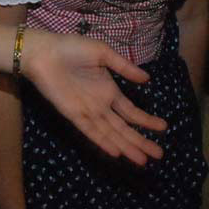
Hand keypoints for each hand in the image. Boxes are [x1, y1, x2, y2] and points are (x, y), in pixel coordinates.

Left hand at [21, 28, 165, 164]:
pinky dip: (104, 142)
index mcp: (109, 90)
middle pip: (124, 128)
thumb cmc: (71, 48)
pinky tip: (117, 153)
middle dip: (141, 141)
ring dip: (127, 147)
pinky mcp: (73, 114)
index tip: (163, 127)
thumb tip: (147, 79)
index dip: (146, 121)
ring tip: (143, 160)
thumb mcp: (103, 53)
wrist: (44, 52)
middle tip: (159, 155)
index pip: (131, 111)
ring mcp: (88, 112)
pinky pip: (91, 131)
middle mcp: (100, 105)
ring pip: (111, 134)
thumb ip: (124, 67)